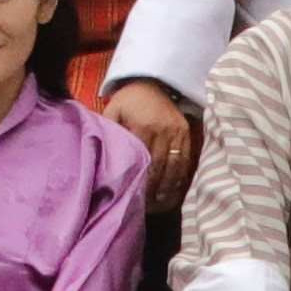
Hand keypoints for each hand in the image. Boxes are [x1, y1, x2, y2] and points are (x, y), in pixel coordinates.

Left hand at [102, 81, 198, 202]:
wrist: (153, 82)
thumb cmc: (128, 101)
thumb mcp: (113, 111)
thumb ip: (110, 133)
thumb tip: (104, 159)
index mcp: (143, 126)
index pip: (142, 162)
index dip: (139, 182)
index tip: (134, 199)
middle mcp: (163, 130)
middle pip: (159, 168)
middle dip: (152, 190)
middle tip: (145, 208)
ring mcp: (177, 132)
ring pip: (174, 168)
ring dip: (167, 188)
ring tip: (158, 204)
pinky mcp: (187, 133)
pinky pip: (185, 161)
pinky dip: (179, 178)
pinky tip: (172, 191)